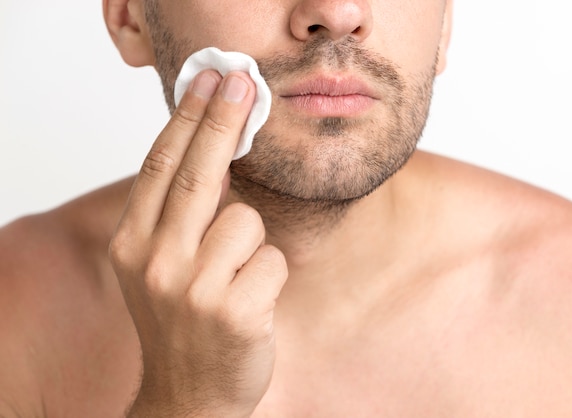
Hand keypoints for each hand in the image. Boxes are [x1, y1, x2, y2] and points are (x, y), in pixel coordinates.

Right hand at [109, 70, 287, 417]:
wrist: (188, 394)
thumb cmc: (180, 321)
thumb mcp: (157, 265)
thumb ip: (175, 215)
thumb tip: (214, 153)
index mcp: (132, 245)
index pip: (161, 166)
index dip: (189, 118)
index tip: (210, 80)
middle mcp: (156, 263)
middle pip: (199, 174)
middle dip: (224, 120)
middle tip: (243, 81)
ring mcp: (195, 289)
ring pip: (247, 221)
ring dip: (251, 243)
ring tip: (233, 278)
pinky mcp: (236, 311)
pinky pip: (272, 259)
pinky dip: (268, 275)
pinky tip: (250, 302)